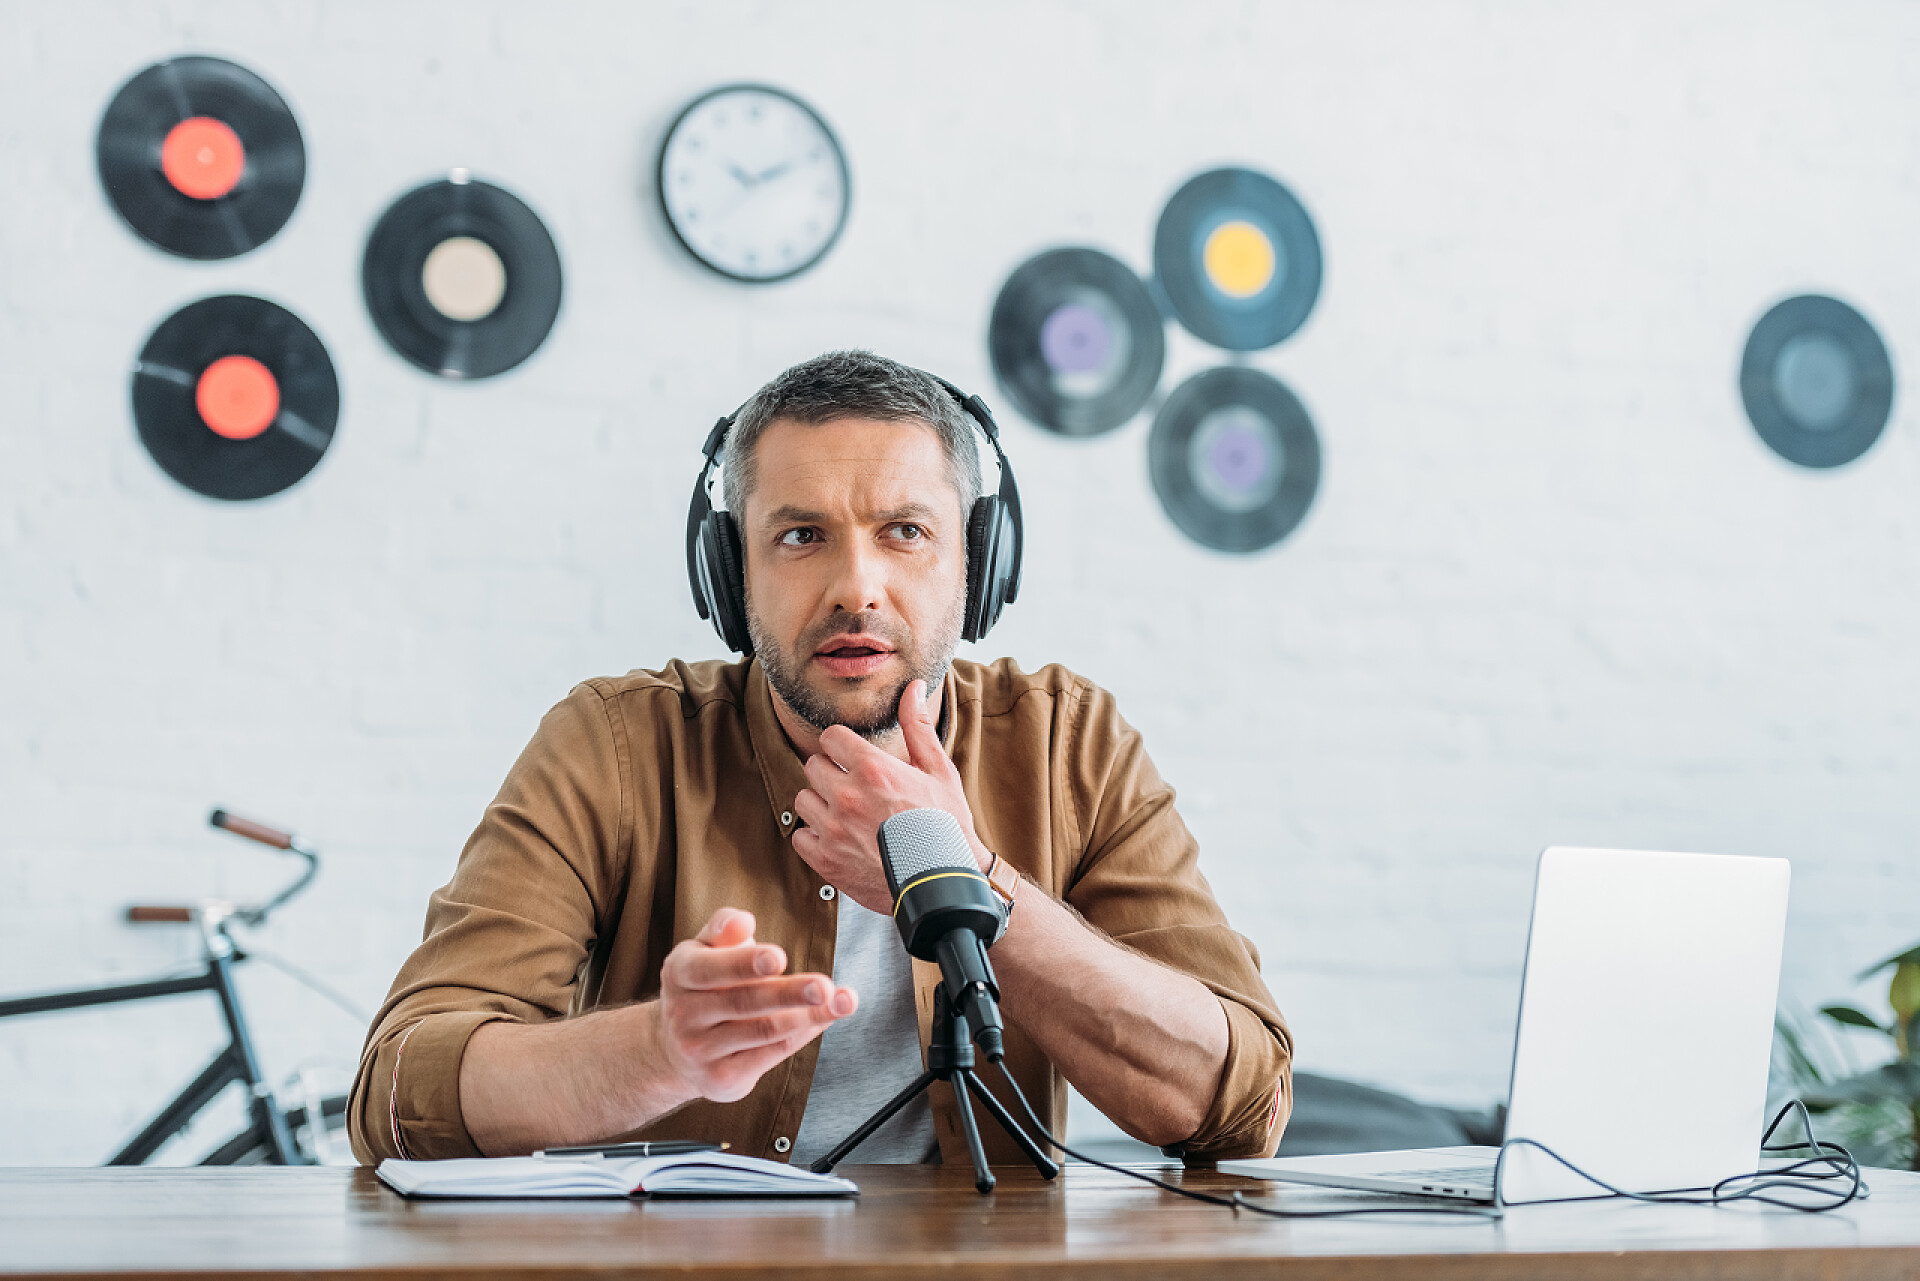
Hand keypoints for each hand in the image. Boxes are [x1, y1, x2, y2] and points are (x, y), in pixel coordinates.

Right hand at [651, 907, 855, 1103]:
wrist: (678, 1049)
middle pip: (744, 1002)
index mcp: (680, 973)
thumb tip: (744, 921)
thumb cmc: (704, 984)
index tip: (780, 957)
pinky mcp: (722, 1078)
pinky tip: (828, 1016)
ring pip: (764, 1031)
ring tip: (843, 1001)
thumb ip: (723, 929)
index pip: (711, 969)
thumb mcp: (704, 950)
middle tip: (824, 986)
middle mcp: (683, 1015)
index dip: (745, 964)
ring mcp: (700, 1050)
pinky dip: (804, 1033)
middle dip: (788, 994)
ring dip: (808, 1015)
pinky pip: (772, 1053)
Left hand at [790, 680, 988, 913]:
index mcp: (873, 769)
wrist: (944, 883)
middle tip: (854, 787)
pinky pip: (799, 836)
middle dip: (831, 772)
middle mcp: (847, 796)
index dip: (842, 745)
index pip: (830, 738)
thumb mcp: (938, 771)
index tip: (852, 756)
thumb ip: (918, 727)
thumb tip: (914, 689)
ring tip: (845, 814)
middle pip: (813, 766)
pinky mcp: (825, 860)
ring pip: (803, 799)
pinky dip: (814, 837)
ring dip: (820, 803)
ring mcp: (833, 830)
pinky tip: (838, 838)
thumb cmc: (946, 826)